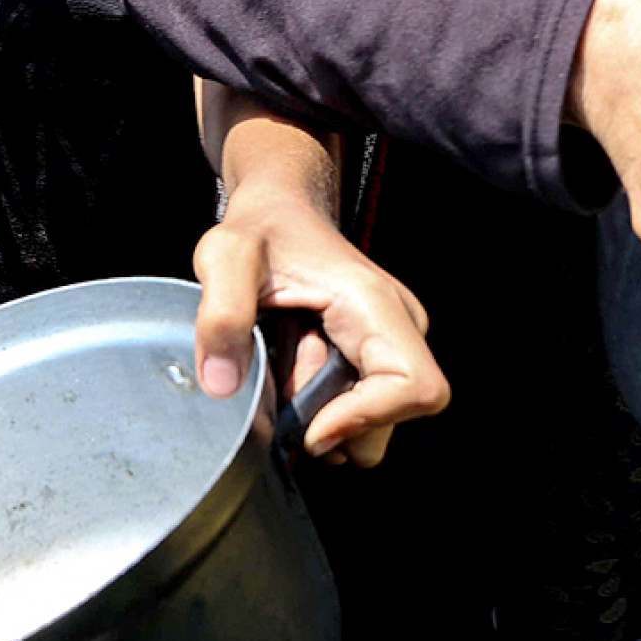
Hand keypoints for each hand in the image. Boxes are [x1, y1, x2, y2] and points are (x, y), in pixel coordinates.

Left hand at [192, 194, 449, 466]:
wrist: (278, 212)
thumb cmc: (261, 228)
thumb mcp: (226, 257)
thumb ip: (222, 314)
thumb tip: (224, 386)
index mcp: (377, 306)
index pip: (417, 389)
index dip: (366, 419)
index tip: (310, 423)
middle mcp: (400, 329)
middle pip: (388, 423)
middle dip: (327, 422)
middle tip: (280, 375)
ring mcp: (391, 346)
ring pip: (368, 428)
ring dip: (318, 415)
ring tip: (285, 362)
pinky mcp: (375, 359)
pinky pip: (355, 413)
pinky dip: (318, 408)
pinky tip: (293, 366)